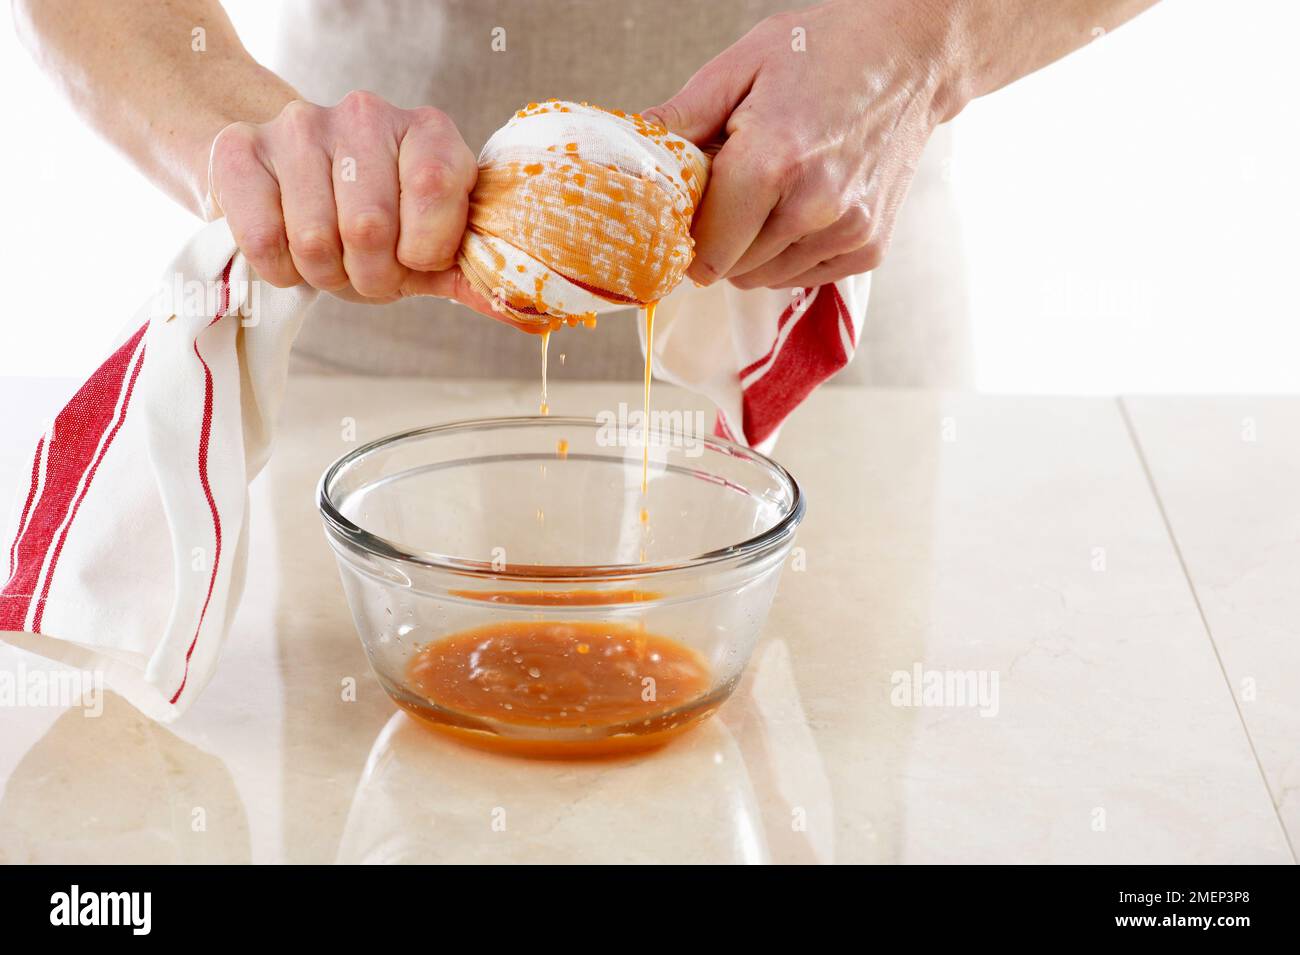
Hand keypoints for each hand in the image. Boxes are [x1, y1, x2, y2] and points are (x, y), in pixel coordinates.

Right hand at [207, 90, 494, 312]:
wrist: (287, 182)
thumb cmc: (377, 222)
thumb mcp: (432, 248)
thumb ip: (476, 277)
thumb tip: (537, 318)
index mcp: (428, 132)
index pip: (435, 187)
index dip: (423, 248)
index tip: (415, 257)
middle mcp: (365, 114)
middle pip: (369, 226)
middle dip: (370, 277)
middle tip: (366, 271)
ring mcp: (299, 126)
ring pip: (315, 239)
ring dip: (324, 275)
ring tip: (330, 259)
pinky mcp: (239, 149)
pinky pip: (264, 239)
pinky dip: (281, 270)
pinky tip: (290, 252)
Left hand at [644, 0, 962, 289]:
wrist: (913, 56)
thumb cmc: (825, 51)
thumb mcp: (741, 66)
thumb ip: (681, 119)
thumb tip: (628, 156)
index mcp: (773, 161)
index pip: (703, 247)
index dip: (684, 235)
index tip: (684, 213)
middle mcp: (814, 206)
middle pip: (728, 268)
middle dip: (717, 237)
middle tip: (731, 189)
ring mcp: (847, 232)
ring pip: (762, 277)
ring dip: (751, 249)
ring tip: (770, 191)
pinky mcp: (869, 248)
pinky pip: (799, 276)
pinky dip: (788, 252)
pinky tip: (801, 204)